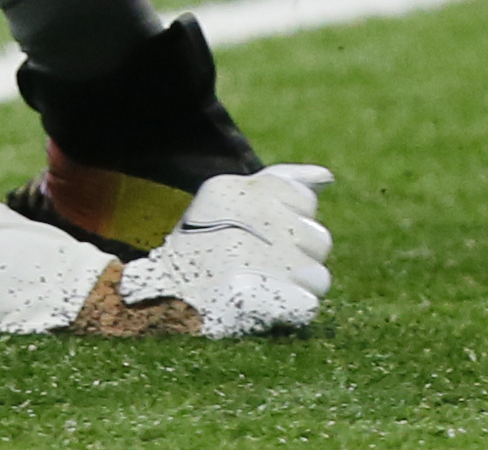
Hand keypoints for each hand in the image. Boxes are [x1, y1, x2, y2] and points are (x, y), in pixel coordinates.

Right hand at [69, 166, 334, 337]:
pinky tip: (266, 307)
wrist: (160, 300)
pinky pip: (306, 306)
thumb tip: (327, 177)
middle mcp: (250, 219)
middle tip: (261, 268)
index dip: (289, 223)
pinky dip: (291, 311)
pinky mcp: (258, 302)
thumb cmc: (200, 248)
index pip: (303, 201)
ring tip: (261, 290)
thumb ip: (279, 182)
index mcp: (239, 190)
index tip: (260, 236)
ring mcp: (255, 262)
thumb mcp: (226, 199)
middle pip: (318, 239)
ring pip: (318, 277)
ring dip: (295, 287)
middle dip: (298, 256)